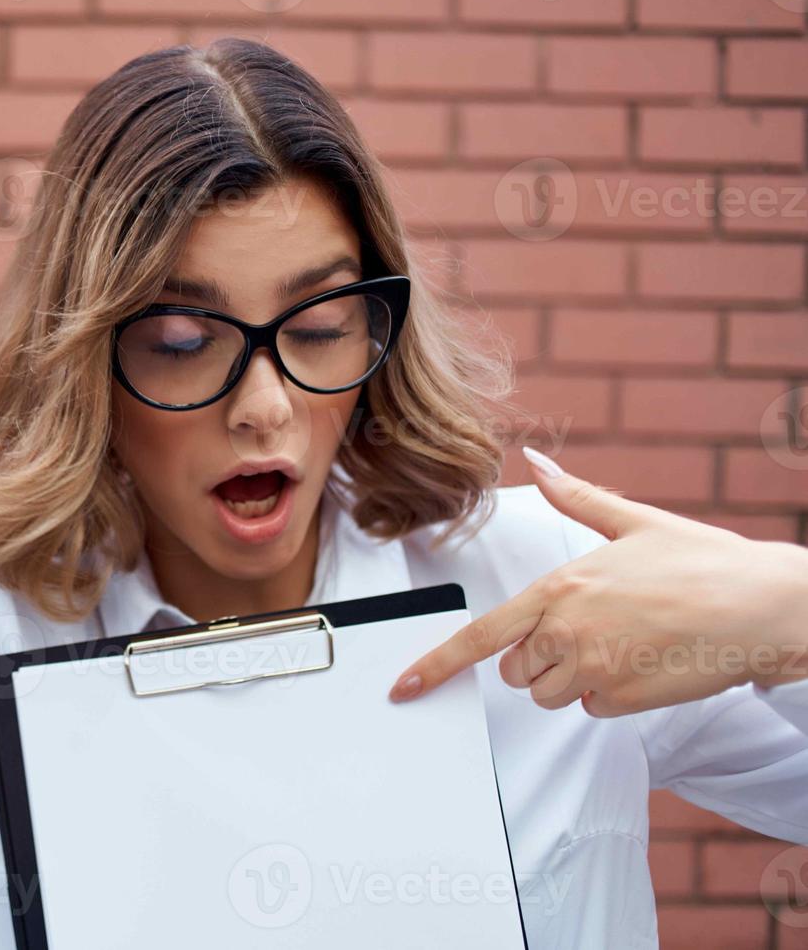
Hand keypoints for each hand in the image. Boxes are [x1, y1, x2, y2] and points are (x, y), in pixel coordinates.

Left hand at [388, 447, 807, 716]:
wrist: (766, 607)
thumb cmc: (705, 562)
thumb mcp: (635, 521)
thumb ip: (576, 498)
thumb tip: (536, 462)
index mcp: (559, 588)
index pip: (480, 636)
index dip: (436, 665)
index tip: (405, 686)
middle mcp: (567, 631)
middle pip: (516, 667)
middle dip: (541, 654)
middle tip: (594, 628)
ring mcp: (593, 670)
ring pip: (549, 692)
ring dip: (572, 676)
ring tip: (624, 642)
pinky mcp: (622, 700)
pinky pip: (590, 709)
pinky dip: (609, 693)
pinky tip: (644, 664)